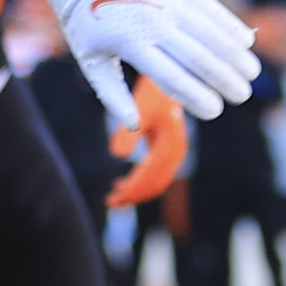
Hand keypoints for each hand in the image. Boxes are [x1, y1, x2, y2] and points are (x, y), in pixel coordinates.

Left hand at [39, 0, 258, 125]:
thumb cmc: (86, 23)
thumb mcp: (90, 61)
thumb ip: (112, 95)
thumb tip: (133, 126)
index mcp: (130, 43)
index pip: (173, 76)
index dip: (197, 96)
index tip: (215, 111)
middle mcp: (154, 21)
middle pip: (198, 56)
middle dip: (225, 79)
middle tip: (241, 96)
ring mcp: (168, 1)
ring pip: (211, 31)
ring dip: (235, 54)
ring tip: (251, 74)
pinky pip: (211, 7)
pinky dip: (230, 24)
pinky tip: (246, 41)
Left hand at [106, 78, 186, 207]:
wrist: (165, 81)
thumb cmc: (150, 93)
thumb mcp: (138, 109)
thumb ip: (128, 131)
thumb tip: (116, 155)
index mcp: (171, 143)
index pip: (152, 176)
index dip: (133, 189)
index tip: (113, 199)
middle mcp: (176, 151)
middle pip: (157, 183)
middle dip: (134, 195)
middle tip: (110, 203)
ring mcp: (174, 152)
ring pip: (157, 181)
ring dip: (137, 192)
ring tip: (113, 198)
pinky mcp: (167, 150)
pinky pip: (156, 174)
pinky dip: (140, 183)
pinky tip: (122, 185)